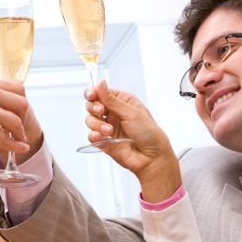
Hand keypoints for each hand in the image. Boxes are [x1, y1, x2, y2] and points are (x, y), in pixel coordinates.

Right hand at [0, 77, 30, 155]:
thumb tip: (2, 107)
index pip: (16, 87)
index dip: (20, 102)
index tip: (18, 113)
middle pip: (22, 102)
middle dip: (24, 117)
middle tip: (20, 129)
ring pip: (17, 121)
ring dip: (20, 133)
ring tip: (19, 141)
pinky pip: (8, 139)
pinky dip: (16, 147)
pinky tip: (20, 150)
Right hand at [84, 81, 180, 201]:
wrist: (151, 158)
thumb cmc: (149, 134)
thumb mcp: (131, 113)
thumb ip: (112, 100)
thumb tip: (101, 84)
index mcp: (122, 102)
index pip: (101, 92)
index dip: (93, 92)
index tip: (91, 94)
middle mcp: (113, 113)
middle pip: (91, 104)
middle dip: (93, 107)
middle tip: (101, 111)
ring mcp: (107, 127)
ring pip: (90, 120)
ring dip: (97, 124)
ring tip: (109, 130)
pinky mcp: (103, 140)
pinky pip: (91, 135)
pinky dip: (94, 135)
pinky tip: (101, 137)